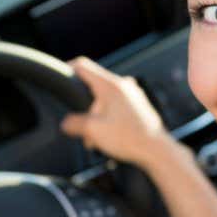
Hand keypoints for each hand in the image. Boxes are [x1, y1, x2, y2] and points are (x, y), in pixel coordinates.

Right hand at [60, 56, 174, 172]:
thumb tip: (65, 123)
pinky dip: (108, 118)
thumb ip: (73, 124)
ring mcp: (132, 93)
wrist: (156, 150)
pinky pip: (116, 105)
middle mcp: (123, 85)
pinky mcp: (138, 104)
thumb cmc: (129, 139)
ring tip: (98, 138)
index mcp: (110, 85)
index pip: (82, 66)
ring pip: (104, 99)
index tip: (60, 78)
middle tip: (84, 129)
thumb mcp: (93, 131)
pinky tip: (109, 136)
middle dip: (84, 108)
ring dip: (96, 116)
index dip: (67, 69)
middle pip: (92, 87)